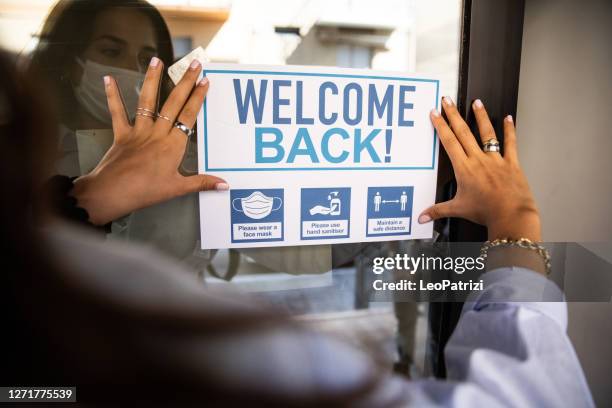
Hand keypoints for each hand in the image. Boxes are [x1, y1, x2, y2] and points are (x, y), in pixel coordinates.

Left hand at [72, 57, 227, 225]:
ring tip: (157, 61)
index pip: (189, 115)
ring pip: (147, 100)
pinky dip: (113, 96)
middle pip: (174, 102)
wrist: (113, 192)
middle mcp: (157, 133)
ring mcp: (139, 131)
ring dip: (152, 79)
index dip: (198, 97)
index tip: (205, 82)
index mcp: (173, 145)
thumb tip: (224, 184)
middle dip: (186, 81)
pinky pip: (117, 112)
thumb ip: (202, 182)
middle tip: (194, 65)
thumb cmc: (145, 191)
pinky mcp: (121, 134)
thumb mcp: (177, 188)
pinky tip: (109, 80)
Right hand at [418, 97, 540, 240]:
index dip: (441, 126)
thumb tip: (421, 217)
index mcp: (464, 169)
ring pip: (486, 133)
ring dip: (480, 116)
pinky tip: (508, 118)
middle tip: (447, 101)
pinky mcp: (511, 163)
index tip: (435, 114)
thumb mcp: (458, 210)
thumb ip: (438, 211)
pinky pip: (510, 143)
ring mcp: (495, 159)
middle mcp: (479, 160)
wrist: (511, 215)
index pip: (449, 142)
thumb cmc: (486, 212)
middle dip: (453, 115)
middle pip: (463, 132)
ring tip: (476, 102)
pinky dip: (509, 130)